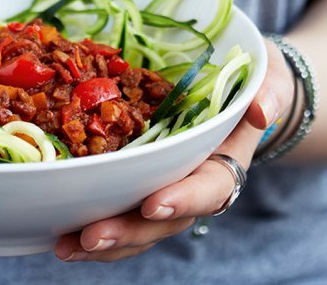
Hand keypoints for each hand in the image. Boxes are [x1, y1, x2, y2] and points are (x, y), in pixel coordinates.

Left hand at [54, 39, 293, 261]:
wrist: (231, 94)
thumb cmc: (247, 85)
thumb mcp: (264, 79)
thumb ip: (268, 92)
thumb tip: (261, 111)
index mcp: (224, 163)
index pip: (210, 188)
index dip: (183, 199)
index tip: (155, 204)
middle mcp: (192, 188)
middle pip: (164, 220)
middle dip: (128, 231)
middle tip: (91, 237)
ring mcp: (164, 192)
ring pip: (136, 228)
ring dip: (102, 242)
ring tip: (65, 246)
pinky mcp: (138, 189)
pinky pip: (118, 214)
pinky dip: (88, 227)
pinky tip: (58, 235)